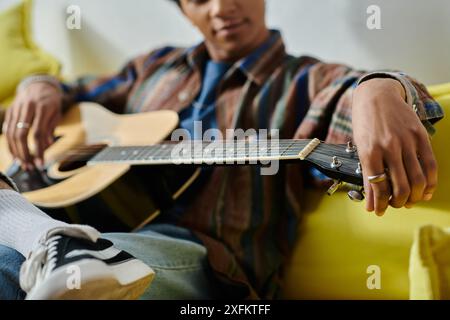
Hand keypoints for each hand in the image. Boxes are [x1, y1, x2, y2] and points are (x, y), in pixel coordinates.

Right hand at [3, 82, 62, 169]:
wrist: (38, 84)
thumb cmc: (51, 101)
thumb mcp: (57, 113)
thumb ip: (51, 129)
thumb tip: (47, 146)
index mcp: (42, 108)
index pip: (38, 133)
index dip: (39, 150)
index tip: (41, 164)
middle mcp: (27, 108)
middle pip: (21, 135)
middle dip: (25, 153)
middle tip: (30, 167)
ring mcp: (16, 109)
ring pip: (11, 133)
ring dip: (16, 151)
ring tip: (23, 164)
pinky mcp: (10, 111)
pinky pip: (7, 129)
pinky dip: (10, 144)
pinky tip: (15, 154)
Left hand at [352, 78, 436, 215]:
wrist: (377, 95)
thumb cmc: (365, 123)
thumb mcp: (360, 147)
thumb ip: (366, 174)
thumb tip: (370, 202)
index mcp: (369, 151)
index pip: (377, 186)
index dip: (379, 204)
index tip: (378, 211)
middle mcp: (389, 147)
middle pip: (400, 187)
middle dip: (398, 203)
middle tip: (395, 205)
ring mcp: (407, 141)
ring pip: (418, 180)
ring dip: (415, 196)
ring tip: (410, 201)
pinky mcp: (420, 136)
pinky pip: (430, 165)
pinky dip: (430, 183)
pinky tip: (425, 191)